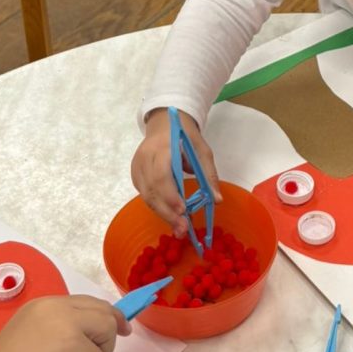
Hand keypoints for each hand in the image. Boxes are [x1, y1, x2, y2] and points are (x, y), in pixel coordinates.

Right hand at [0, 295, 127, 351]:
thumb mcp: (33, 336)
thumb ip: (59, 330)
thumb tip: (90, 338)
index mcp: (45, 305)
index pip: (88, 303)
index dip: (108, 316)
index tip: (120, 328)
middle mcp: (57, 309)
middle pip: (105, 314)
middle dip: (107, 340)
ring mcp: (67, 326)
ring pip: (108, 337)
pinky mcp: (74, 347)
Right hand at [132, 108, 214, 230]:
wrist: (163, 122)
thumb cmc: (184, 135)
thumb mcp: (202, 150)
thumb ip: (208, 174)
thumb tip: (216, 200)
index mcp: (161, 148)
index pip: (161, 175)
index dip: (170, 195)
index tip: (183, 211)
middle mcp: (144, 158)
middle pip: (152, 191)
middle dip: (167, 212)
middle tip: (183, 229)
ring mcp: (137, 167)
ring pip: (147, 197)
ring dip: (163, 214)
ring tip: (178, 229)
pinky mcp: (136, 175)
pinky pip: (145, 195)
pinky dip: (158, 207)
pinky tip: (170, 217)